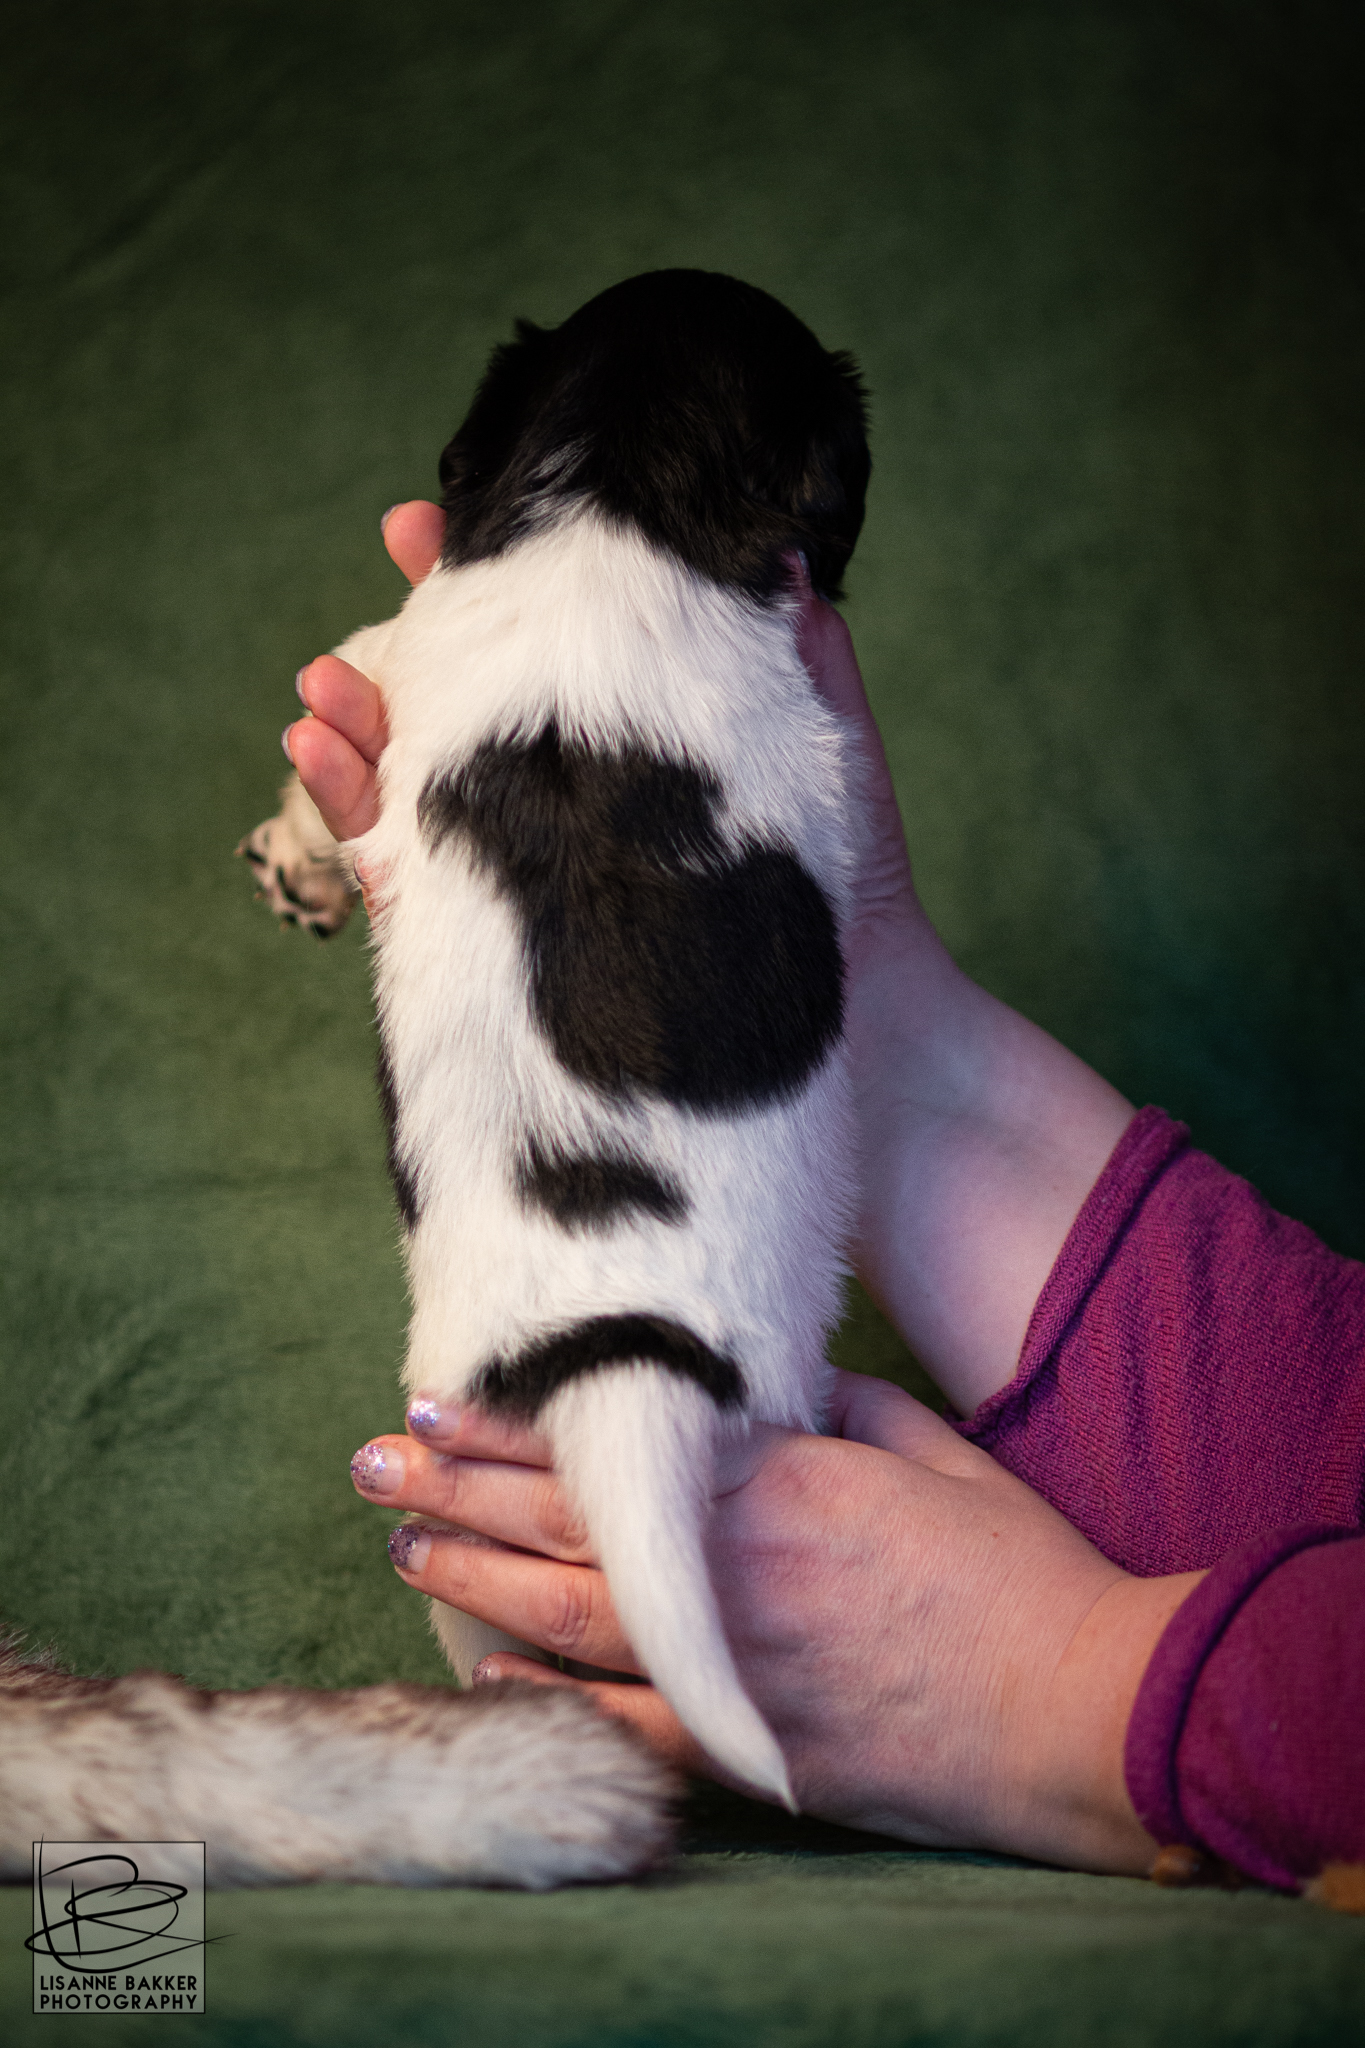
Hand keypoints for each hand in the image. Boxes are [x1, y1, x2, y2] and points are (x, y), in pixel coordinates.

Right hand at [291, 508, 1130, 1414]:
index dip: (492, 610)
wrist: (876, 1069)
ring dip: (360, 743)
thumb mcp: (833, 762)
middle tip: (371, 591)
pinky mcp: (507, 976)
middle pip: (463, 734)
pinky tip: (330, 770)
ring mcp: (537, 902)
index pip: (544, 681)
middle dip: (405, 665)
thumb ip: (797, 657)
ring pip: (420, 810)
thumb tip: (774, 544)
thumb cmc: (861, 915)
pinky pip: (417, 898)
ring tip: (318, 693)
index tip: (442, 532)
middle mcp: (574, 837)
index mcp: (631, 779)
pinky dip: (365, 833)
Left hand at [351, 1371, 1199, 1872]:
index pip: (615, 1442)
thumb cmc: (1020, 1570)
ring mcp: (734, 1659)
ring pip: (569, 1616)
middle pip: (566, 1523)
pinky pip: (622, 1725)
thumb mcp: (939, 1453)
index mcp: (779, 1479)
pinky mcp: (750, 1745)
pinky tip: (486, 1677)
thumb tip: (784, 1389)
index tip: (437, 1399)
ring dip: (472, 1581)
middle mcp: (734, 1564)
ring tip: (400, 1549)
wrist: (1081, 1705)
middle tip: (375, 1464)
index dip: (516, 1424)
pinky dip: (548, 1703)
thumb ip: (848, 1408)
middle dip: (457, 1490)